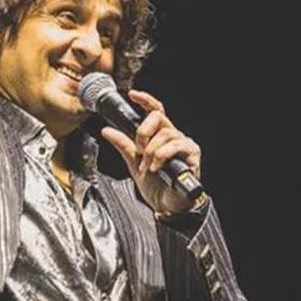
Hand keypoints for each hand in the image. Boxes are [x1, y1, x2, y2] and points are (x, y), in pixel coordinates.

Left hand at [100, 90, 201, 214]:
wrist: (166, 205)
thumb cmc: (156, 184)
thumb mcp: (134, 163)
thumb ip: (123, 145)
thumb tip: (107, 130)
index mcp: (160, 135)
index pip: (155, 110)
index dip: (145, 100)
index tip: (133, 94)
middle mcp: (173, 135)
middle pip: (158, 117)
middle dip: (143, 133)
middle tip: (139, 150)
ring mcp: (184, 144)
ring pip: (165, 133)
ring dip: (151, 151)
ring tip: (149, 166)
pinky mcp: (193, 155)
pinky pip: (177, 145)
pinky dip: (162, 156)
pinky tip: (158, 167)